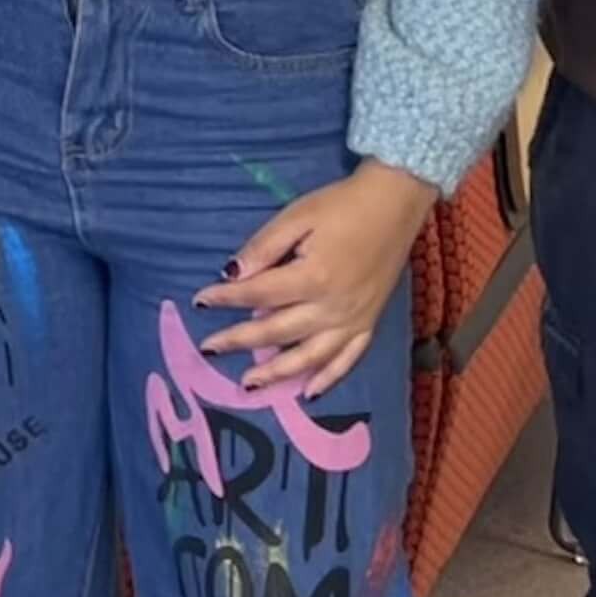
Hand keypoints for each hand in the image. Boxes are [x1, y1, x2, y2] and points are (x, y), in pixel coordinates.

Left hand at [197, 163, 441, 396]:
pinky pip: (347, 360)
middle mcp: (332, 308)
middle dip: (239, 340)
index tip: (200, 300)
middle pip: (277, 331)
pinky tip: (308, 393)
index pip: (257, 294)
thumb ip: (263, 248)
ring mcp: (353, 320)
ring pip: (309, 357)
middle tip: (209, 348)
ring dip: (276, 374)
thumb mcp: (297, 216)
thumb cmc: (342, 206)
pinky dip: (327, 379)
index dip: (225, 298)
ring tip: (248, 385)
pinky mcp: (369, 324)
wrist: (395, 204)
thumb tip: (231, 275)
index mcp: (313, 277)